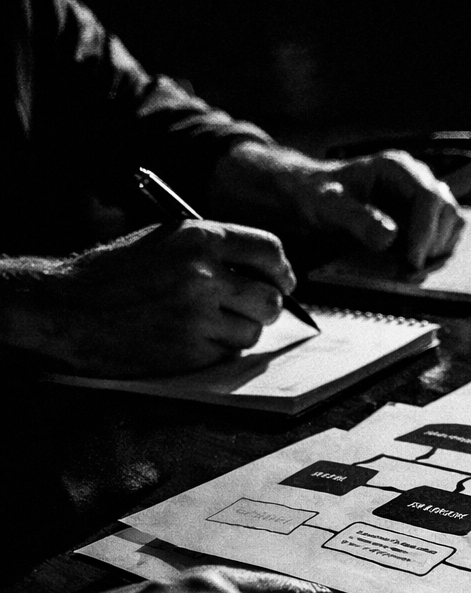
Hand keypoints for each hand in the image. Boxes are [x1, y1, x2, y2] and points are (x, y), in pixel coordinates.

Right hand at [0, 221, 293, 376]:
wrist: (66, 307)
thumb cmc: (115, 272)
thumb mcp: (163, 241)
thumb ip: (212, 249)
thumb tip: (266, 271)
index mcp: (198, 238)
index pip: (269, 251)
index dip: (281, 270)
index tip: (282, 281)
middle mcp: (203, 275)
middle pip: (271, 299)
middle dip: (266, 306)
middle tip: (253, 309)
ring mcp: (197, 316)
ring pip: (252, 332)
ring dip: (239, 331)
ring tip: (208, 322)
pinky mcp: (189, 350)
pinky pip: (227, 354)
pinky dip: (216, 350)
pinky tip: (188, 338)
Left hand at [211, 142, 464, 269]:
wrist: (310, 197)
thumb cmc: (316, 196)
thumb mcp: (328, 206)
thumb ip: (357, 220)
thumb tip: (390, 236)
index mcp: (396, 168)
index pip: (430, 198)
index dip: (426, 233)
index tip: (412, 261)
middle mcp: (416, 178)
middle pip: (448, 211)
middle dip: (433, 244)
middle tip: (408, 269)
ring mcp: (423, 197)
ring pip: (452, 224)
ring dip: (437, 249)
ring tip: (409, 265)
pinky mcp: (424, 216)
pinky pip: (444, 235)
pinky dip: (435, 252)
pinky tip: (410, 261)